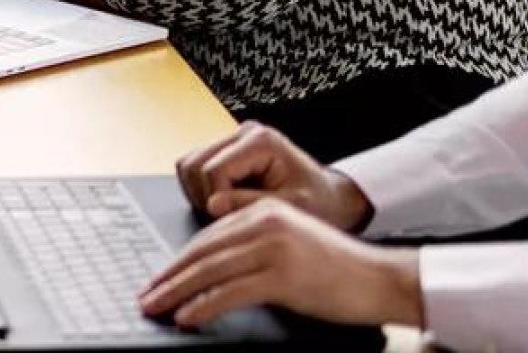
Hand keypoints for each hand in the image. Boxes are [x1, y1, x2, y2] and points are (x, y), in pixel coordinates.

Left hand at [139, 198, 421, 329]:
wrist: (381, 279)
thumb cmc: (338, 268)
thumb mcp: (290, 242)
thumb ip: (253, 243)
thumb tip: (211, 265)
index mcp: (263, 210)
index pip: (207, 237)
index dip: (177, 261)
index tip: (158, 278)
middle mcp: (264, 222)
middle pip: (202, 252)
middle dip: (169, 277)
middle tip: (146, 295)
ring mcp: (273, 248)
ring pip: (209, 272)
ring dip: (176, 293)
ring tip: (156, 308)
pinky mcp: (282, 276)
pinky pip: (230, 292)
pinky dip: (203, 306)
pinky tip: (187, 316)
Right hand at [174, 121, 372, 229]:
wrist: (329, 197)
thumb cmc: (318, 202)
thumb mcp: (291, 208)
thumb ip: (250, 204)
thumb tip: (212, 205)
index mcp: (261, 141)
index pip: (214, 169)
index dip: (218, 200)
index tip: (235, 218)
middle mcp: (243, 133)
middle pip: (194, 164)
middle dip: (206, 197)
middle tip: (230, 216)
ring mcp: (231, 140)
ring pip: (188, 165)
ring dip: (200, 193)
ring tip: (228, 209)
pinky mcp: (224, 150)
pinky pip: (193, 168)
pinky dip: (201, 189)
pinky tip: (224, 201)